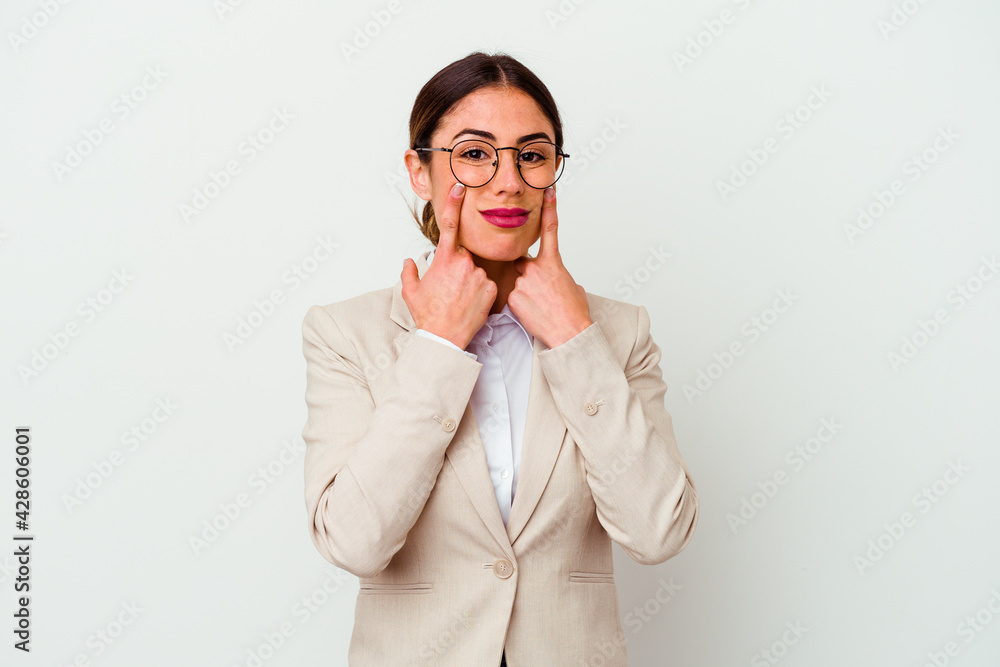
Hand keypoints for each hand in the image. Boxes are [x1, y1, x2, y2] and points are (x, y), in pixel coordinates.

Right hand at [401, 182, 496, 350]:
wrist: (444, 338)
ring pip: (476, 271)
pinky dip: (480, 291)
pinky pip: (487, 284)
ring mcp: (480, 275)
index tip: (459, 188)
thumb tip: (408, 262)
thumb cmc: (427, 315)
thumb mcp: (411, 292)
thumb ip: (409, 272)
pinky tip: (470, 304)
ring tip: (459, 300)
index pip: (449, 224)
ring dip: (470, 280)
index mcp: (444, 259)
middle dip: (458, 267)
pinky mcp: (492, 288)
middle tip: (450, 288)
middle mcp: (464, 263)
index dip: (453, 203)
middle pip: (464, 256)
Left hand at [508, 186, 591, 348]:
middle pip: (522, 262)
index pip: (550, 229)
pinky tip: (532, 313)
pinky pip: (512, 297)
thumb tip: (557, 278)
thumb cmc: (575, 312)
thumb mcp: (572, 286)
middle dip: (527, 274)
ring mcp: (522, 281)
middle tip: (540, 292)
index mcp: (553, 262)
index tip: (548, 192)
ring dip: (525, 293)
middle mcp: (535, 268)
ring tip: (539, 307)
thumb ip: (559, 275)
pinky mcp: (512, 297)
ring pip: (517, 282)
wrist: (569, 332)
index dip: (550, 209)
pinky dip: (520, 305)